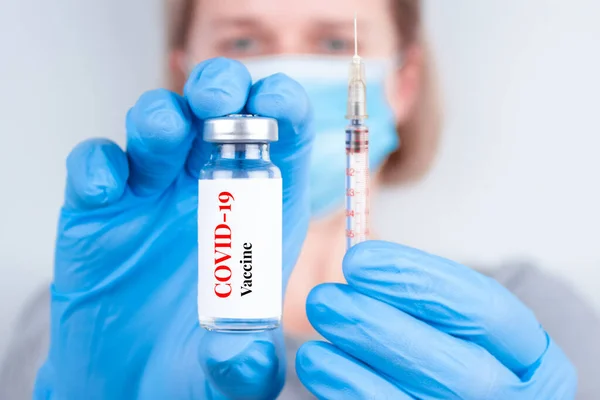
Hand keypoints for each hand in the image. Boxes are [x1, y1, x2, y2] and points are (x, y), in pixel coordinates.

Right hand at [34, 57, 313, 398]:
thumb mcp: (232, 374)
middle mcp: (210, 190)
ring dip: (161, 117)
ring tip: (164, 134)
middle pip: (220, 112)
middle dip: (221, 90)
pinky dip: (99, 166)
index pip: (282, 138)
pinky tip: (108, 187)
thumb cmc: (195, 365)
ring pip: (157, 126)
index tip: (279, 108)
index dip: (283, 110)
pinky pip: (96, 166)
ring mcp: (153, 194)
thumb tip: (244, 356)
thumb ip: (244, 367)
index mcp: (261, 211)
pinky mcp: (100, 210)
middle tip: (219, 101)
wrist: (128, 382)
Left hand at [297, 241, 576, 398]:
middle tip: (325, 296)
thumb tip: (364, 252)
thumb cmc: (456, 351)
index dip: (420, 281)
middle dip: (382, 325)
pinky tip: (317, 361)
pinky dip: (348, 388)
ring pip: (416, 398)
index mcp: (535, 359)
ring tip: (319, 319)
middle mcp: (515, 399)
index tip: (359, 260)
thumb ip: (422, 287)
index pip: (486, 310)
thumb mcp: (460, 320)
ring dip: (360, 356)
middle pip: (456, 365)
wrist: (456, 396)